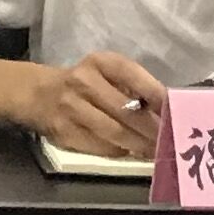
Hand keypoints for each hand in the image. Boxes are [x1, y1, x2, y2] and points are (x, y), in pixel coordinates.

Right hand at [28, 50, 168, 158]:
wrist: (38, 93)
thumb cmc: (85, 83)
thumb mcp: (105, 72)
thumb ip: (133, 86)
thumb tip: (168, 112)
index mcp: (99, 62)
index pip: (132, 75)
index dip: (156, 94)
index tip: (175, 111)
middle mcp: (83, 82)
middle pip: (127, 110)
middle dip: (154, 129)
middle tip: (172, 141)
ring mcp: (72, 108)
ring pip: (115, 132)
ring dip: (140, 145)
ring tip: (157, 152)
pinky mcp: (65, 132)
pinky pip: (100, 146)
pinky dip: (120, 151)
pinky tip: (131, 152)